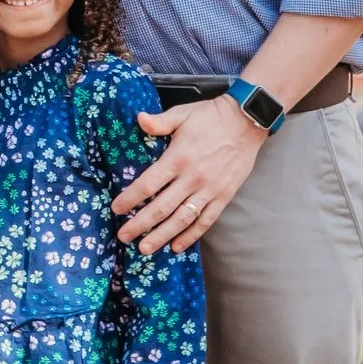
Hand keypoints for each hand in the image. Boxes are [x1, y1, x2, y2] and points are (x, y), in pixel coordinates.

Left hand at [113, 95, 261, 253]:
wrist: (246, 121)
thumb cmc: (211, 117)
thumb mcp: (182, 114)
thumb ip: (159, 122)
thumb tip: (138, 118)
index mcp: (178, 158)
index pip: (148, 184)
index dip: (130, 199)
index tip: (116, 209)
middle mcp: (192, 178)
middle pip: (161, 207)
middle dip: (140, 224)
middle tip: (124, 237)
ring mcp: (209, 190)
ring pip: (181, 219)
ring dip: (161, 236)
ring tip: (145, 249)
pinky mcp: (223, 196)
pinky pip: (205, 221)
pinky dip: (190, 236)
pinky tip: (176, 246)